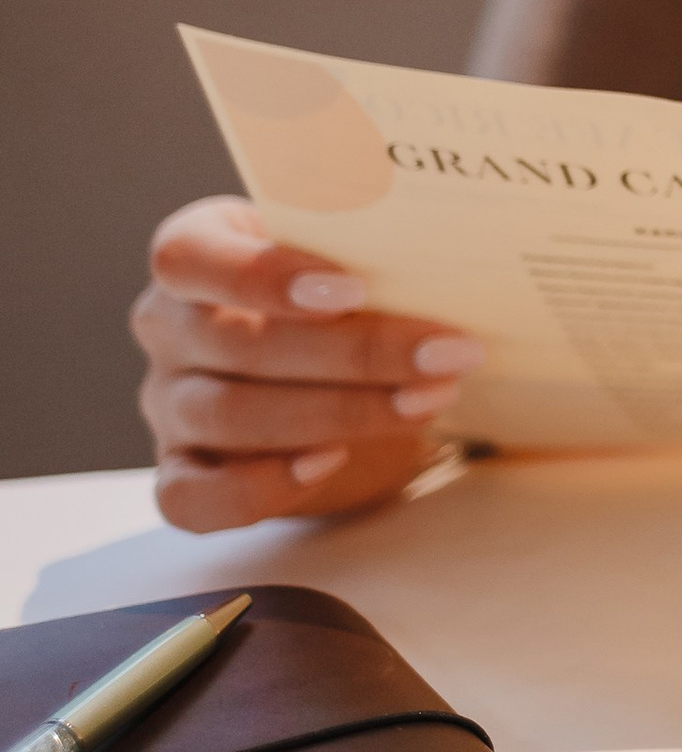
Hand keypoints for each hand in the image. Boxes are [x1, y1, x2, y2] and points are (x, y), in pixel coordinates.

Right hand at [132, 197, 487, 535]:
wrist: (340, 373)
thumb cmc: (344, 296)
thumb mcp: (349, 261)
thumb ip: (365, 256)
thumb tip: (434, 266)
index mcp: (194, 253)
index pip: (189, 256)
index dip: (262, 275)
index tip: (354, 290)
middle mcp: (167, 327)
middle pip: (236, 343)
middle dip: (351, 353)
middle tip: (443, 355)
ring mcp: (167, 404)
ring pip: (229, 414)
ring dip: (337, 413)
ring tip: (423, 402)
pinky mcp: (180, 474)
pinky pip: (196, 497)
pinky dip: (263, 486)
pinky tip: (331, 462)